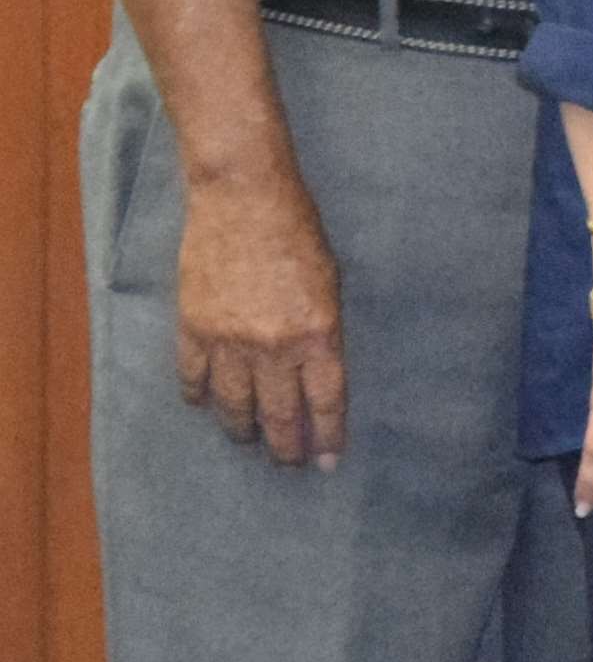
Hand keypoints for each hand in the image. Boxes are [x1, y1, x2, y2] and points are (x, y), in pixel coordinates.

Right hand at [173, 166, 349, 463]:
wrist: (243, 199)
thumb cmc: (298, 233)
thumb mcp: (331, 284)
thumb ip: (323, 332)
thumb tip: (316, 375)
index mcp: (318, 334)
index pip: (326, 402)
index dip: (328, 437)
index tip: (327, 463)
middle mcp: (274, 346)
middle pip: (279, 413)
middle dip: (285, 446)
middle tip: (288, 463)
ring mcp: (229, 340)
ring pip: (233, 404)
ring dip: (242, 428)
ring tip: (248, 440)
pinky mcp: (193, 327)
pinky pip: (193, 377)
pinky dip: (198, 396)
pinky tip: (203, 406)